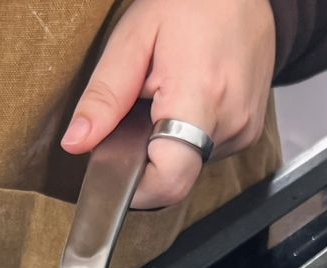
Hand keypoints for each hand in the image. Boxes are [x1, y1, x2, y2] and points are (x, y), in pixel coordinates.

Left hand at [61, 0, 275, 208]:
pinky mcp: (249, 132)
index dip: (135, 190)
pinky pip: (206, 152)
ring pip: (189, 166)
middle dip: (145, 159)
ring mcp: (244, 130)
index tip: (114, 174)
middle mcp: (230, 122)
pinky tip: (185, 102)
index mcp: (200, 98)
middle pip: (174, 177)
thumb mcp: (134, 39)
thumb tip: (77, 142)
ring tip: (166, 98)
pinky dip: (187, 136)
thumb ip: (104, 96)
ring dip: (166, 144)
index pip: (168, 181)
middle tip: (138, 115)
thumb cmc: (192, 5)